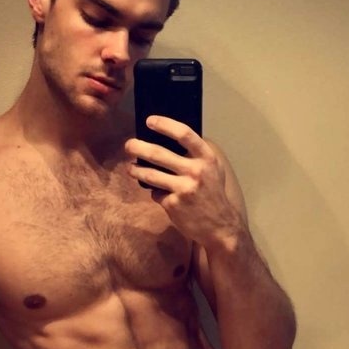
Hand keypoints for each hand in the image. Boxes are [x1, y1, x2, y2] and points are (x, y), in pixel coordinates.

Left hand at [125, 116, 241, 248]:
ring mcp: (183, 189)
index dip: (165, 125)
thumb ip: (197, 156)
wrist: (220, 227)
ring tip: (131, 168)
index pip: (184, 134)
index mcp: (207, 159)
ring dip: (136, 170)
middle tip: (129, 145)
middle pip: (159, 154)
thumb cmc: (213, 194)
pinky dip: (156, 194)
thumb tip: (168, 140)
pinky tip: (161, 195)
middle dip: (138, 147)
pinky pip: (156, 194)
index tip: (149, 121)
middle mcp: (196, 171)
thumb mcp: (213, 170)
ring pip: (151, 175)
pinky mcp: (173, 204)